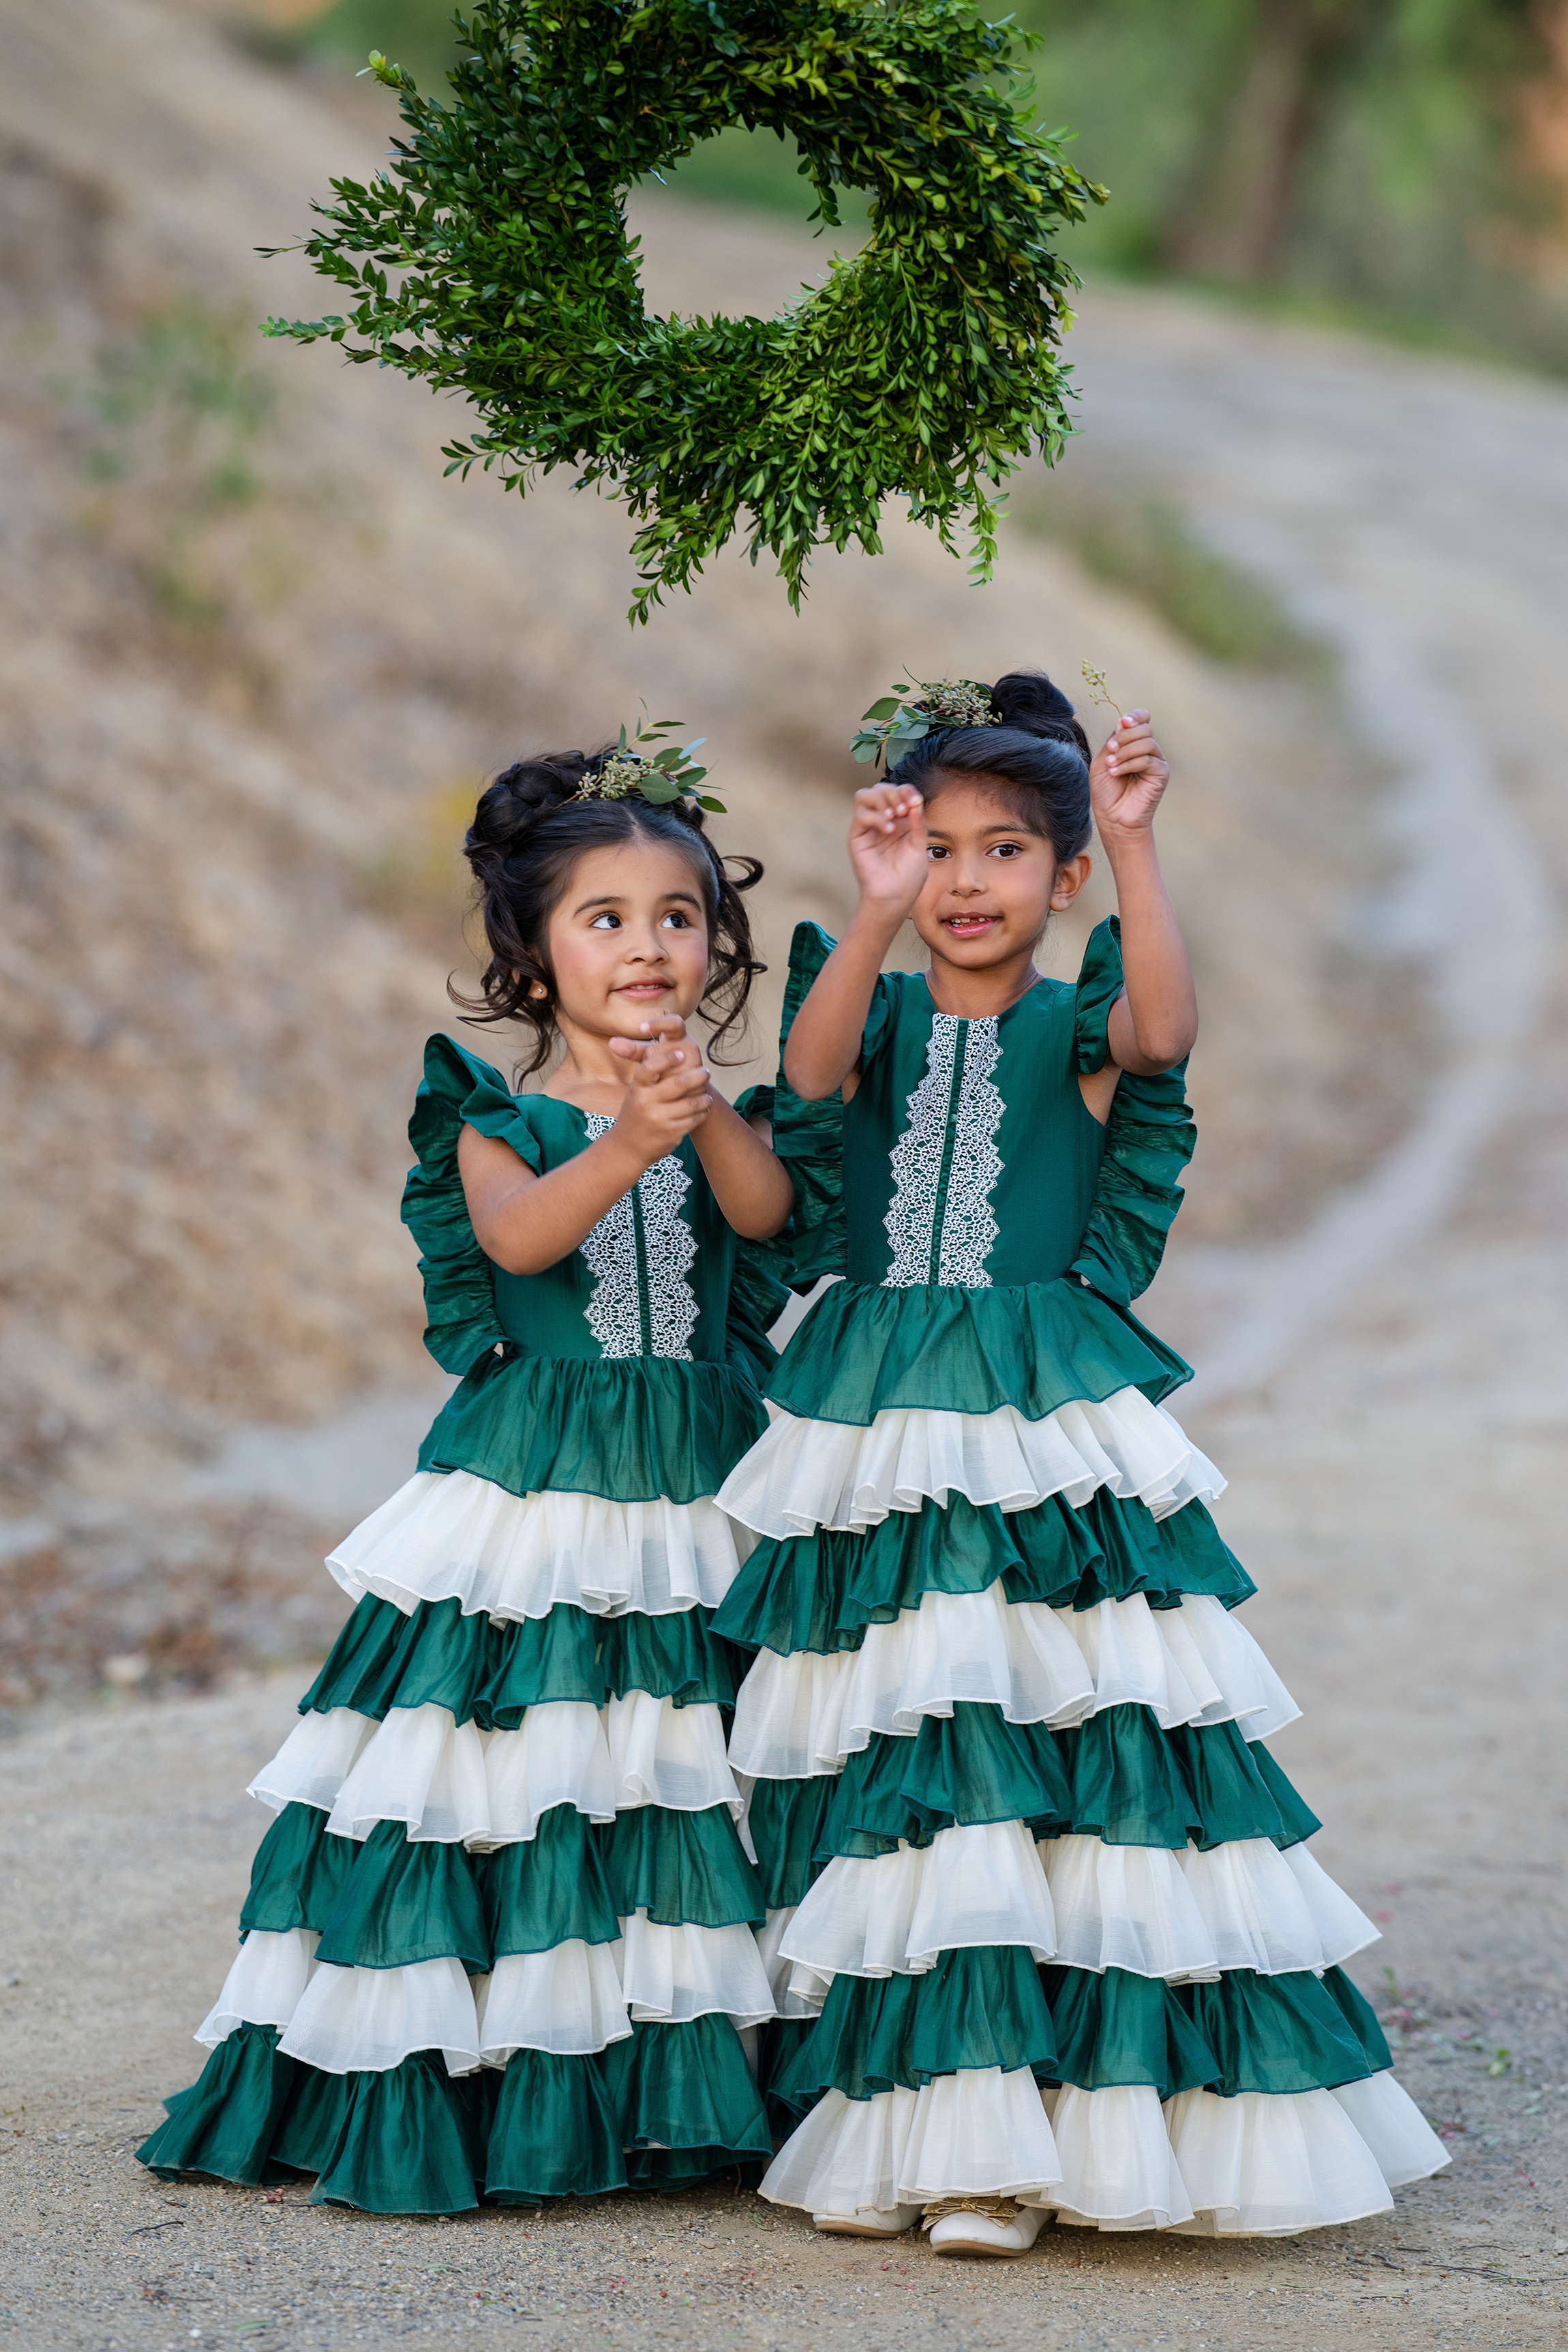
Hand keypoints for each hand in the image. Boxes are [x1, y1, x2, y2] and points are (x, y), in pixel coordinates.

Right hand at [606, 1014, 712, 1166]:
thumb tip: (674, 1050)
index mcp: (637, 1088)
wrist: (627, 1148)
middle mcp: (646, 1102)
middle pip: (679, 1084)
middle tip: (705, 1072)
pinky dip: (703, 1112)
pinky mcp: (671, 1133)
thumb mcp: (636, 1092)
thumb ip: (652, 1076)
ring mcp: (659, 1119)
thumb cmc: (636, 1113)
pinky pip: (694, 1119)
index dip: (667, 1058)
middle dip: (698, 1076)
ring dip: (704, 1097)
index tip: (681, 1053)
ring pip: (692, 1103)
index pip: (650, 1067)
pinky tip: (704, 1109)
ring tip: (707, 1094)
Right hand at [847, 783, 929, 917]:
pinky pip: (861, 815)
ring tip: (895, 816)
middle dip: (894, 792)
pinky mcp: (857, 837)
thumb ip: (918, 823)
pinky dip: (876, 817)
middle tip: (904, 810)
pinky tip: (889, 830)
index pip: (898, 792)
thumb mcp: (919, 846)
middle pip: (880, 788)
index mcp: (899, 820)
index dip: (906, 790)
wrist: (895, 898)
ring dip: (882, 799)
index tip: (916, 802)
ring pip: (864, 795)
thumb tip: (916, 800)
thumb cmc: (908, 877)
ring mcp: (868, 828)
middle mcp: (882, 820)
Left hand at [1091, 709, 1169, 844]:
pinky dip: (1129, 764)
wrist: (1112, 817)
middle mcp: (1147, 749)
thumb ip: (1113, 741)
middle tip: (1110, 750)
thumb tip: (1123, 722)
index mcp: (1133, 743)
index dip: (1135, 716)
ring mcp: (1156, 761)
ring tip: (1111, 766)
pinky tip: (1116, 773)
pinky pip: (1148, 759)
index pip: (1142, 719)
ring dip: (1125, 752)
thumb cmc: (1106, 792)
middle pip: (1144, 728)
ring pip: (1147, 742)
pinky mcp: (1161, 773)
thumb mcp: (1102, 762)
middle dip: (1125, 736)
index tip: (1123, 722)